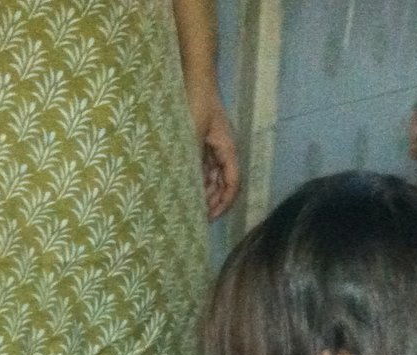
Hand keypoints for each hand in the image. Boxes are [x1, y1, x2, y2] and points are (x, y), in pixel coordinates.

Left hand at [188, 87, 239, 218]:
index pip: (232, 182)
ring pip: (212, 174)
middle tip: (197, 214)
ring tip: (189, 203)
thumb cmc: (196, 101)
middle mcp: (222, 148)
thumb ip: (192, 158)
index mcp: (227, 148)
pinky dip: (196, 175)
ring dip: (204, 189)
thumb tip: (189, 184)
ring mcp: (212, 144)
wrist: (193, 76)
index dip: (224, 202)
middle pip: (223, 182)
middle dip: (213, 199)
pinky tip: (184, 183)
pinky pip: (202, 163)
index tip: (210, 216)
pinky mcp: (201, 139)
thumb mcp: (193, 133)